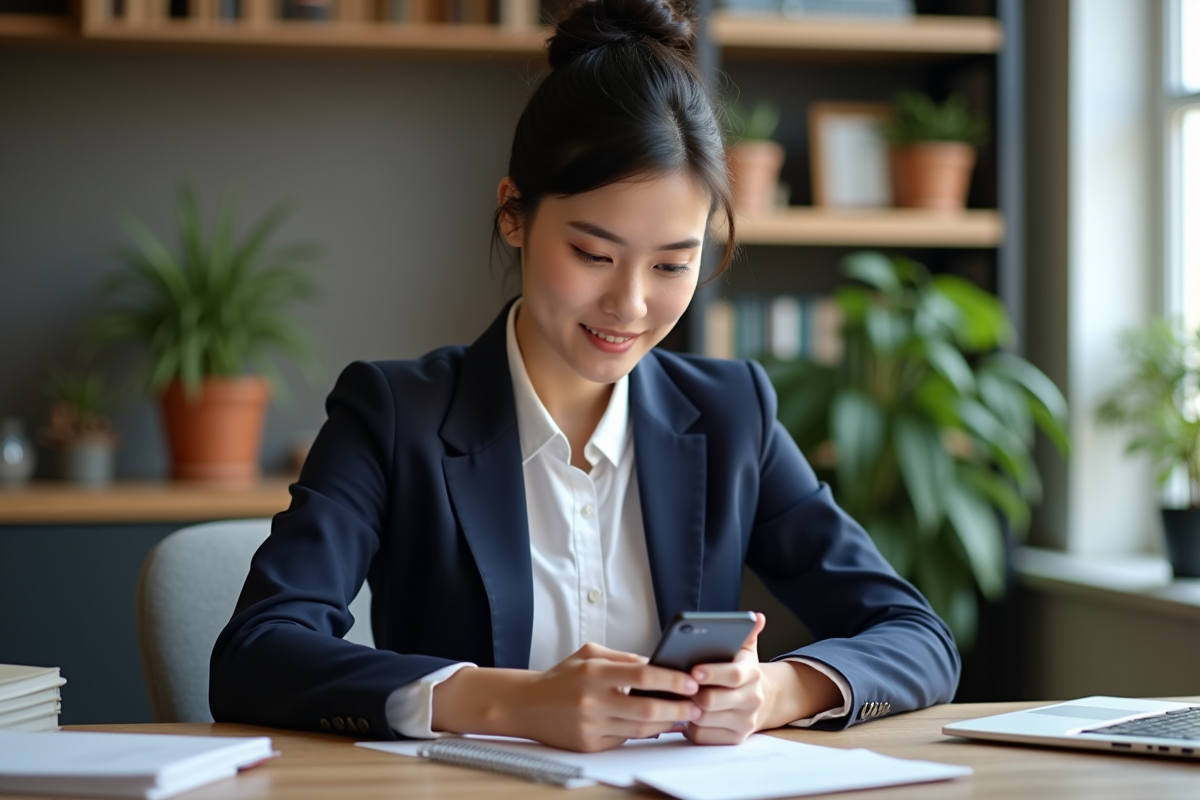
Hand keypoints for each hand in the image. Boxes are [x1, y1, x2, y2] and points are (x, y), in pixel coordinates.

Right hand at [431, 642, 701, 752]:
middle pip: (646, 708)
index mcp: (593, 672)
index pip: (642, 674)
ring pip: (640, 729)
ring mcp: (591, 726)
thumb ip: (622, 658)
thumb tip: (655, 664)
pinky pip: (625, 740)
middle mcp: (592, 701)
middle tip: (697, 705)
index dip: (671, 679)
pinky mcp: (589, 746)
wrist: (526, 705)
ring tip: (684, 715)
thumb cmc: (561, 677)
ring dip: (666, 723)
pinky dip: (645, 733)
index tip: (691, 681)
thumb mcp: (589, 654)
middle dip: (677, 707)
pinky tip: (658, 726)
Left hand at [684, 612, 841, 744]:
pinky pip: (702, 736)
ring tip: (679, 698)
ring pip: (704, 719)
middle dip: (692, 694)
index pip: (733, 675)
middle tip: (678, 686)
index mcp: (753, 675)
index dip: (712, 673)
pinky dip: (690, 727)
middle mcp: (752, 700)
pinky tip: (687, 714)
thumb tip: (756, 616)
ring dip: (688, 709)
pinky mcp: (734, 739)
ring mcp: (744, 722)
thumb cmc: (742, 672)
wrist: (760, 701)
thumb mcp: (745, 651)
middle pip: (714, 701)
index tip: (693, 670)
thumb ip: (746, 633)